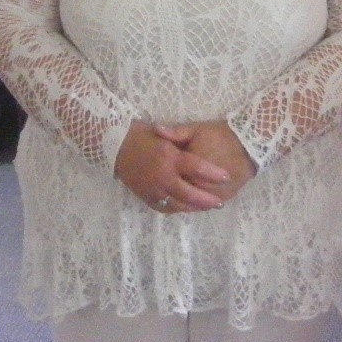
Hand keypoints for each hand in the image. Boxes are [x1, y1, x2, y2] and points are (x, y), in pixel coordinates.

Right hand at [113, 121, 229, 212]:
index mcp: (169, 158)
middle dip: (207, 199)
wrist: (115, 147)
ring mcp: (154, 190)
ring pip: (179, 204)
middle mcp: (163, 176)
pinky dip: (178, 208)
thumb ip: (181, 140)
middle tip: (219, 202)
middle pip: (190, 193)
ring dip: (195, 207)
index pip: (197, 168)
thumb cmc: (141, 136)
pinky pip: (166, 207)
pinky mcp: (147, 197)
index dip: (213, 174)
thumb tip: (200, 145)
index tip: (226, 176)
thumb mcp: (163, 133)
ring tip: (207, 207)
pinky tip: (187, 207)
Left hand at [155, 121, 256, 205]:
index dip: (162, 176)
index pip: (170, 177)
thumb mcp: (196, 129)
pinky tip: (191, 199)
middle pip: (180, 192)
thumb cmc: (220, 135)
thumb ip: (175, 132)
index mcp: (191, 164)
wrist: (250, 144)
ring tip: (175, 195)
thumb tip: (155, 129)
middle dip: (171, 191)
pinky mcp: (224, 198)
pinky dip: (198, 204)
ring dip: (183, 200)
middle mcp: (201, 182)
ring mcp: (213, 193)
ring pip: (193, 203)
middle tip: (164, 186)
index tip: (156, 173)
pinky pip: (206, 206)